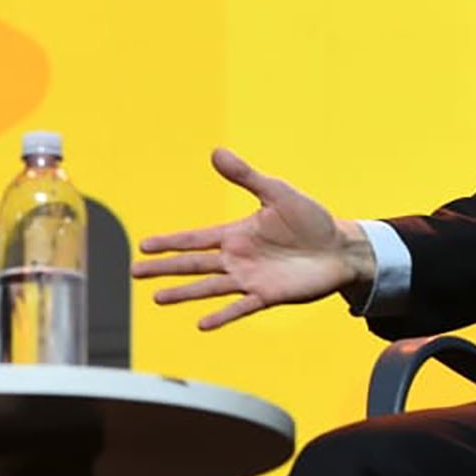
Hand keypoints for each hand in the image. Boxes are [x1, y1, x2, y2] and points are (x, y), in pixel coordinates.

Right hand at [130, 147, 373, 329]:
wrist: (340, 248)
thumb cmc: (310, 219)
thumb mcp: (277, 192)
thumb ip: (246, 175)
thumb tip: (216, 152)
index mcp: (234, 234)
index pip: (194, 239)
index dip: (169, 242)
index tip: (143, 244)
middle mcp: (236, 258)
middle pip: (192, 264)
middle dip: (164, 268)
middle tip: (135, 272)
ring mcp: (250, 278)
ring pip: (209, 287)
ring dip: (183, 292)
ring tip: (157, 298)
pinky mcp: (268, 295)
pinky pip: (240, 307)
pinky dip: (222, 315)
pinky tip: (202, 324)